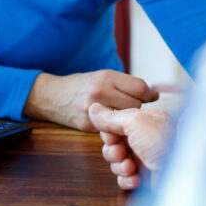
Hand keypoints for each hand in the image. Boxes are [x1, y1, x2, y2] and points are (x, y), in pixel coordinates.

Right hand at [23, 70, 158, 130]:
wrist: (52, 96)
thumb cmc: (80, 85)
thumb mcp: (101, 76)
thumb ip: (125, 84)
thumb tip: (154, 94)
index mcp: (105, 76)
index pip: (139, 87)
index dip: (148, 94)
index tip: (150, 96)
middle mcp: (100, 91)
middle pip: (136, 104)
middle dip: (137, 107)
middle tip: (131, 106)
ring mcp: (93, 109)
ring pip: (125, 119)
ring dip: (127, 119)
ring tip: (121, 115)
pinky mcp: (88, 125)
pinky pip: (112, 129)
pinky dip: (115, 128)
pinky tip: (110, 122)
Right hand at [88, 102, 172, 189]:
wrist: (181, 172)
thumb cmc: (162, 142)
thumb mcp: (134, 122)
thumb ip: (110, 116)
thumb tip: (92, 108)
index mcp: (142, 121)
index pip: (115, 123)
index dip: (108, 131)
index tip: (111, 136)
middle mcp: (141, 139)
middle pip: (112, 143)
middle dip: (113, 150)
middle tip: (120, 152)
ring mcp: (142, 158)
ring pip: (116, 161)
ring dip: (119, 165)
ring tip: (131, 167)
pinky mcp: (142, 177)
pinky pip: (124, 178)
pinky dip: (126, 179)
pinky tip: (134, 177)